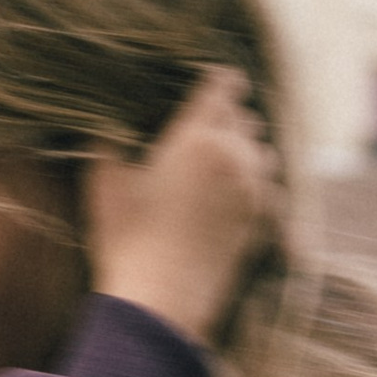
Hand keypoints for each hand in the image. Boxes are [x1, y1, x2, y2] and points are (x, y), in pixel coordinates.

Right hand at [85, 64, 280, 346]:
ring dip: (247, 150)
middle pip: (246, 120)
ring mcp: (254, 192)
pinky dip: (259, 187)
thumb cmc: (126, 235)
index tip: (212, 78)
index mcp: (197, 137)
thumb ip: (108, 140)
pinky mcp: (261, 224)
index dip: (219, 79)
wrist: (161, 298)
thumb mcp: (104, 179)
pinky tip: (239, 196)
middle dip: (229, 117)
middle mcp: (235, 158)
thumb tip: (108, 121)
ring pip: (265, 154)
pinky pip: (272, 192)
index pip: (223, 88)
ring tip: (223, 159)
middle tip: (205, 124)